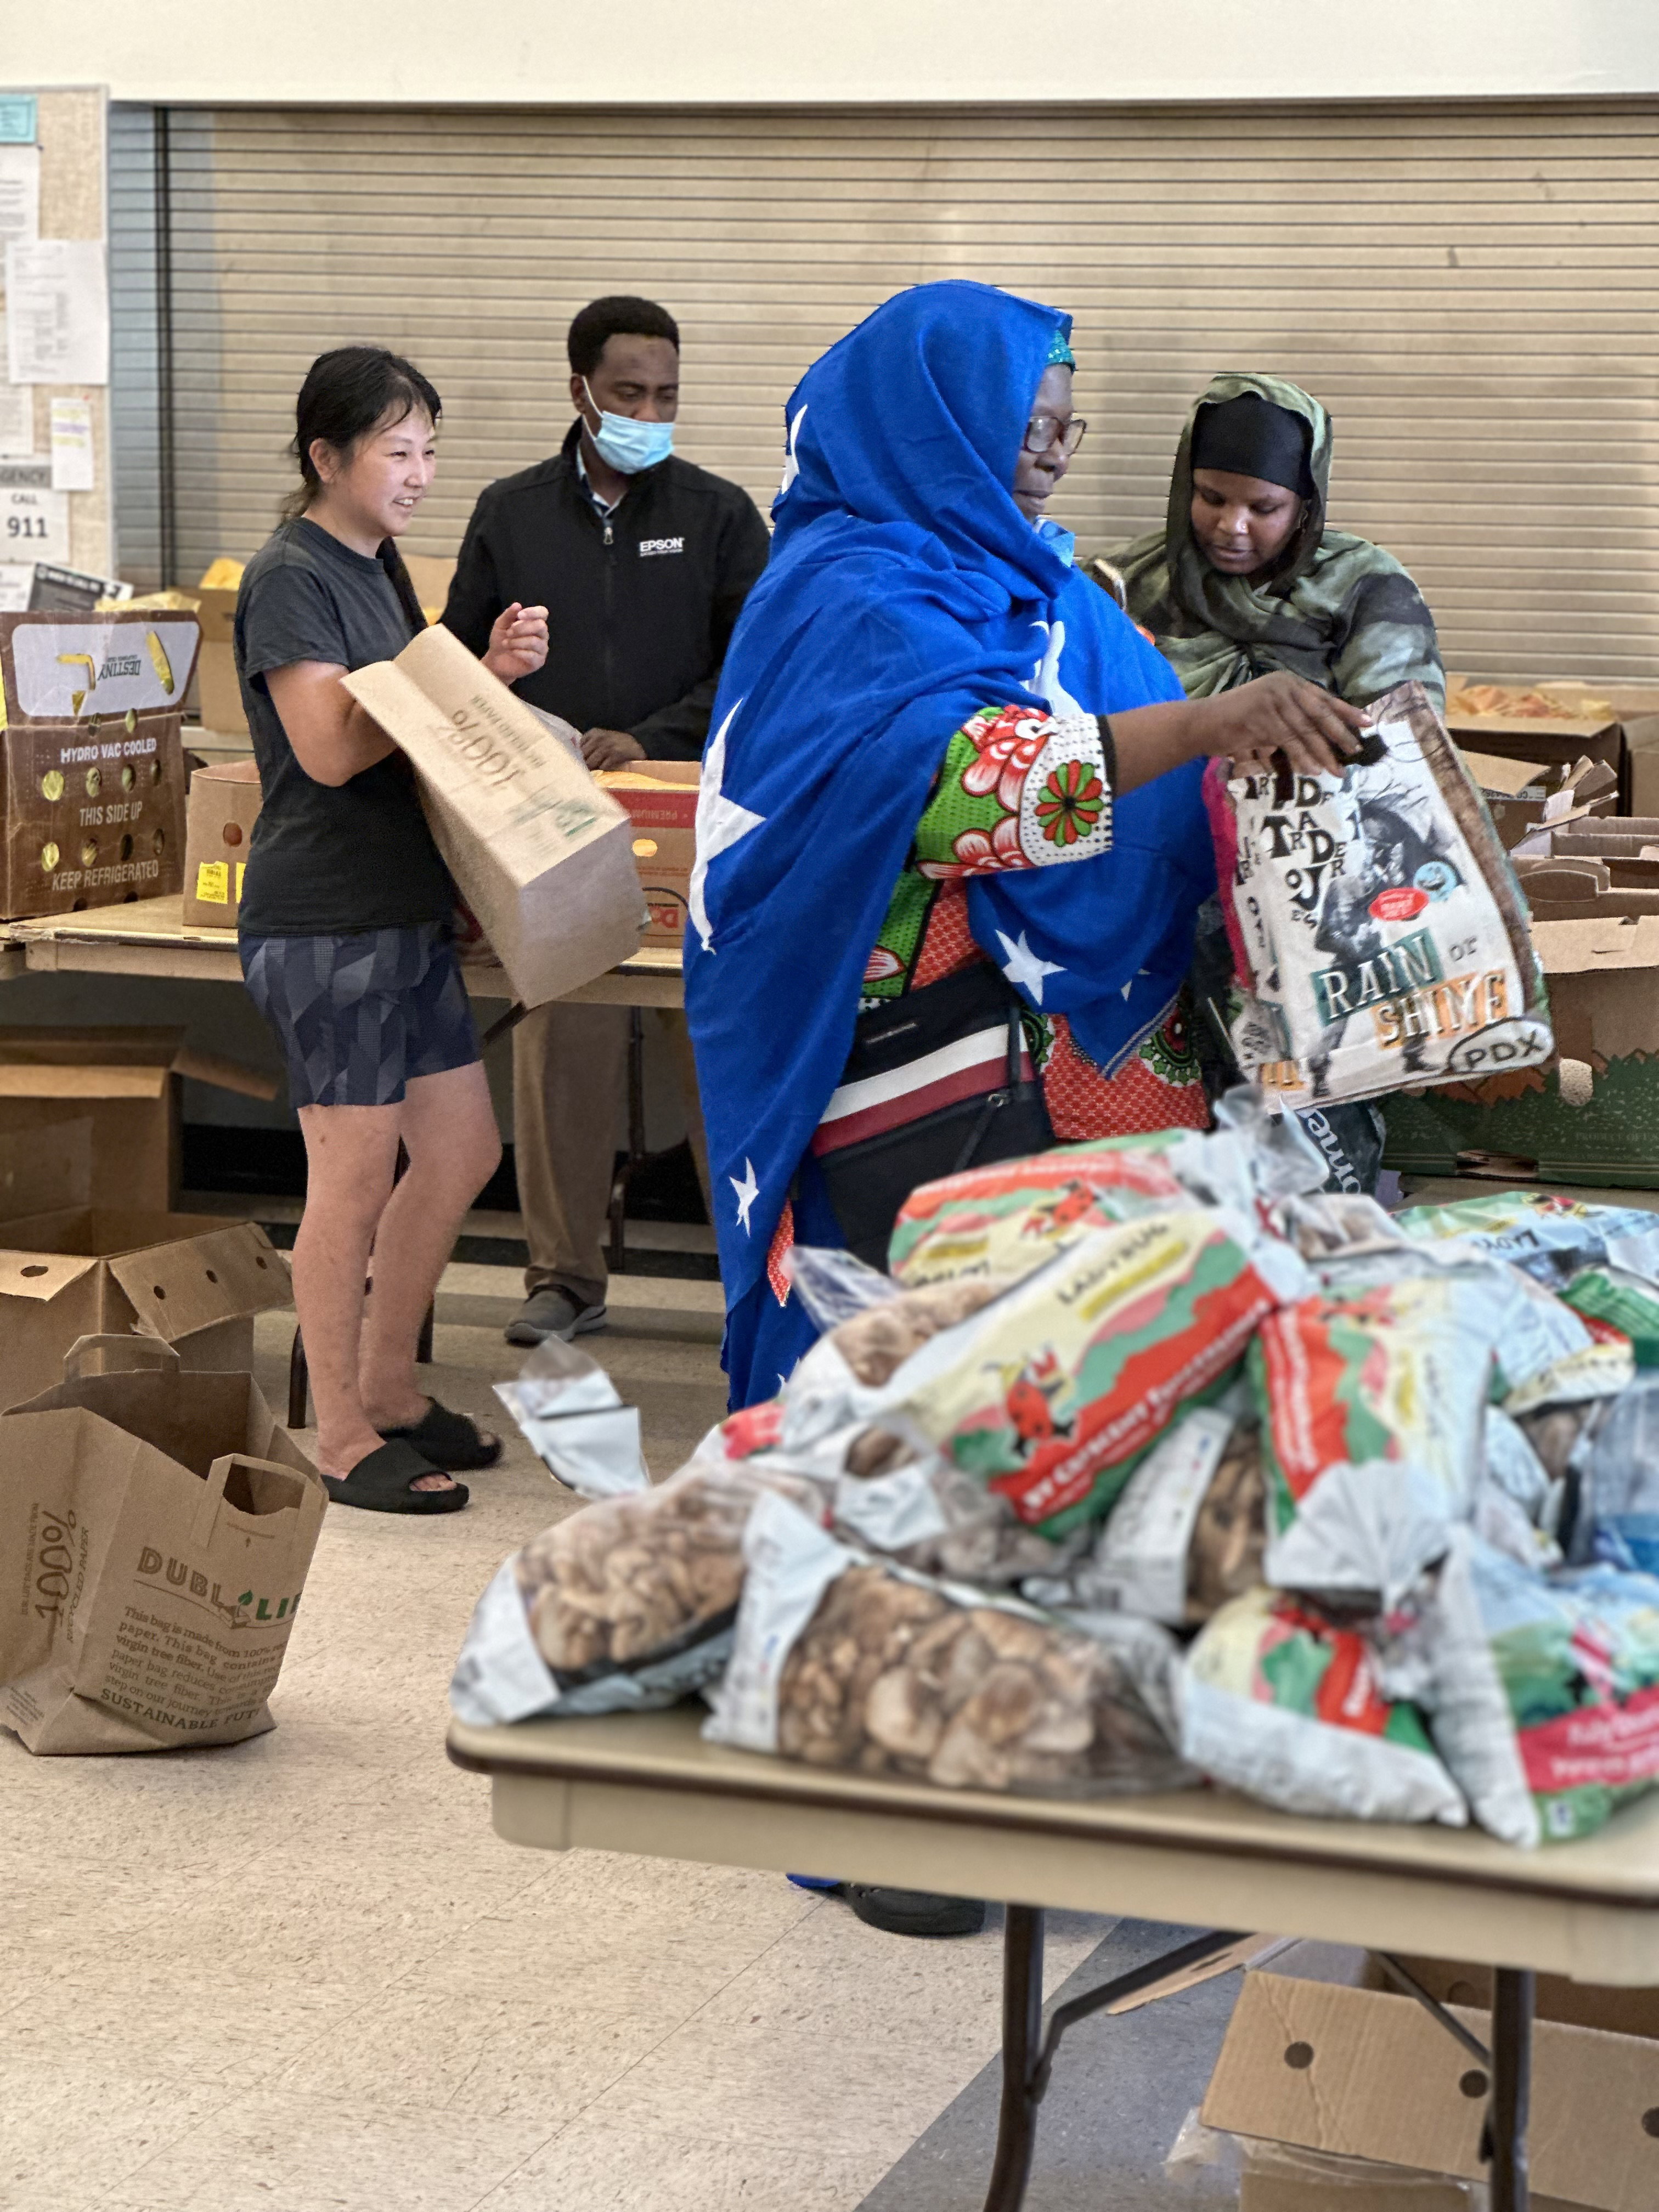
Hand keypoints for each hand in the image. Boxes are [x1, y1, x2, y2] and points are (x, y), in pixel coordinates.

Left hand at [482, 601, 548, 682]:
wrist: (496, 660)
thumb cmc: (501, 640)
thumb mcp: (501, 625)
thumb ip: (509, 615)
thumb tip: (517, 605)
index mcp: (534, 622)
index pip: (542, 612)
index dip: (533, 612)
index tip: (520, 615)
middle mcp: (541, 634)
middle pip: (541, 626)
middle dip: (522, 628)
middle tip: (508, 633)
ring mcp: (542, 648)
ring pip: (535, 641)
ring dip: (517, 642)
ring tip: (506, 644)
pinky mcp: (539, 661)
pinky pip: (533, 655)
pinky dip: (519, 652)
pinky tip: (512, 652)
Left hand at [581, 727, 645, 769]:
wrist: (638, 745)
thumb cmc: (617, 744)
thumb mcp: (601, 739)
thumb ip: (589, 745)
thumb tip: (576, 758)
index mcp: (593, 733)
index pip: (578, 746)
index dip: (579, 756)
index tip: (581, 762)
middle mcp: (599, 738)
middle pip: (583, 756)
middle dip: (585, 763)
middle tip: (589, 770)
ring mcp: (607, 746)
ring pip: (591, 762)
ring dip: (594, 768)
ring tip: (597, 771)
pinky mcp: (616, 754)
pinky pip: (603, 766)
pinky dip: (604, 770)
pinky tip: (608, 770)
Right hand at [1191, 671, 1369, 779]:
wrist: (1202, 723)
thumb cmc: (1234, 721)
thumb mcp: (1268, 713)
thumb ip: (1291, 718)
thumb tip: (1321, 737)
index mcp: (1287, 682)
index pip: (1323, 697)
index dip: (1346, 711)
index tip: (1366, 723)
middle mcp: (1283, 687)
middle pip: (1319, 713)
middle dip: (1340, 734)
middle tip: (1356, 750)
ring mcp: (1273, 701)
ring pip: (1306, 731)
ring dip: (1323, 753)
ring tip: (1336, 770)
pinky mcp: (1263, 718)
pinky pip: (1289, 742)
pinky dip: (1302, 757)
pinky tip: (1312, 769)